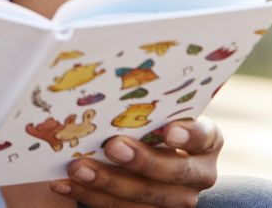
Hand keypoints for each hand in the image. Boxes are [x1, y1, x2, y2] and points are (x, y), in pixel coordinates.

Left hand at [48, 118, 221, 206]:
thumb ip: (143, 101)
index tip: (169, 130)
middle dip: (142, 161)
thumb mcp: (154, 108)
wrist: (141, 152)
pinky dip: (90, 196)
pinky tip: (64, 184)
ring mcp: (177, 198)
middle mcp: (199, 173)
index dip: (189, 135)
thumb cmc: (145, 118)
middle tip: (112, 146)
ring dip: (108, 183)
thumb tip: (103, 75)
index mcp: (206, 140)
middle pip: (174, 172)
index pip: (204, 136)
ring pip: (147, 197)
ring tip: (78, 168)